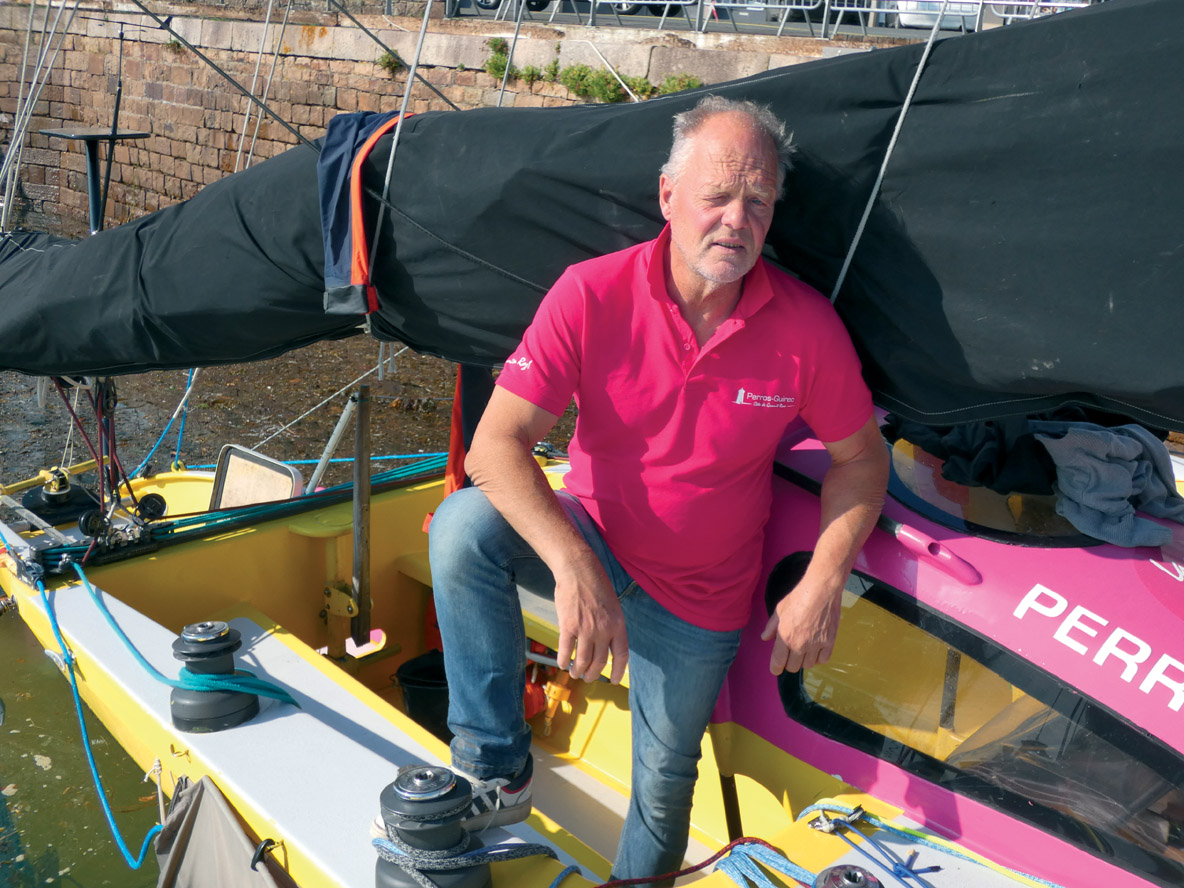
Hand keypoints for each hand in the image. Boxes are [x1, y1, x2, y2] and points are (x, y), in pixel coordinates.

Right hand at [553, 559, 628, 683]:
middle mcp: (604, 630)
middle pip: (600, 662)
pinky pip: (566, 650)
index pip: (621, 655)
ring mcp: (585, 629)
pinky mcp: (568, 626)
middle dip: (593, 674)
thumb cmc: (595, 585)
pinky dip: (564, 660)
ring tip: (575, 673)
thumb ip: (611, 625)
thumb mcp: (613, 606)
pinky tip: (562, 663)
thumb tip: (607, 644)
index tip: (615, 680)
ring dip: (578, 670)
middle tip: (588, 677)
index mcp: (618, 624)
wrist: (578, 570)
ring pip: (582, 660)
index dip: (618, 671)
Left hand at [760, 582, 840, 674]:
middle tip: (790, 655)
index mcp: (784, 637)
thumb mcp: (779, 610)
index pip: (778, 662)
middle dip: (789, 663)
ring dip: (804, 661)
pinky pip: (823, 660)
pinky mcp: (829, 642)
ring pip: (808, 665)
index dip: (775, 668)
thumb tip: (765, 638)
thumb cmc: (798, 597)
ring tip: (803, 651)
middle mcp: (799, 645)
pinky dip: (818, 658)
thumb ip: (771, 627)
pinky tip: (816, 651)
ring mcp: (815, 645)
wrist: (821, 590)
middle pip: (793, 667)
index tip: (776, 669)